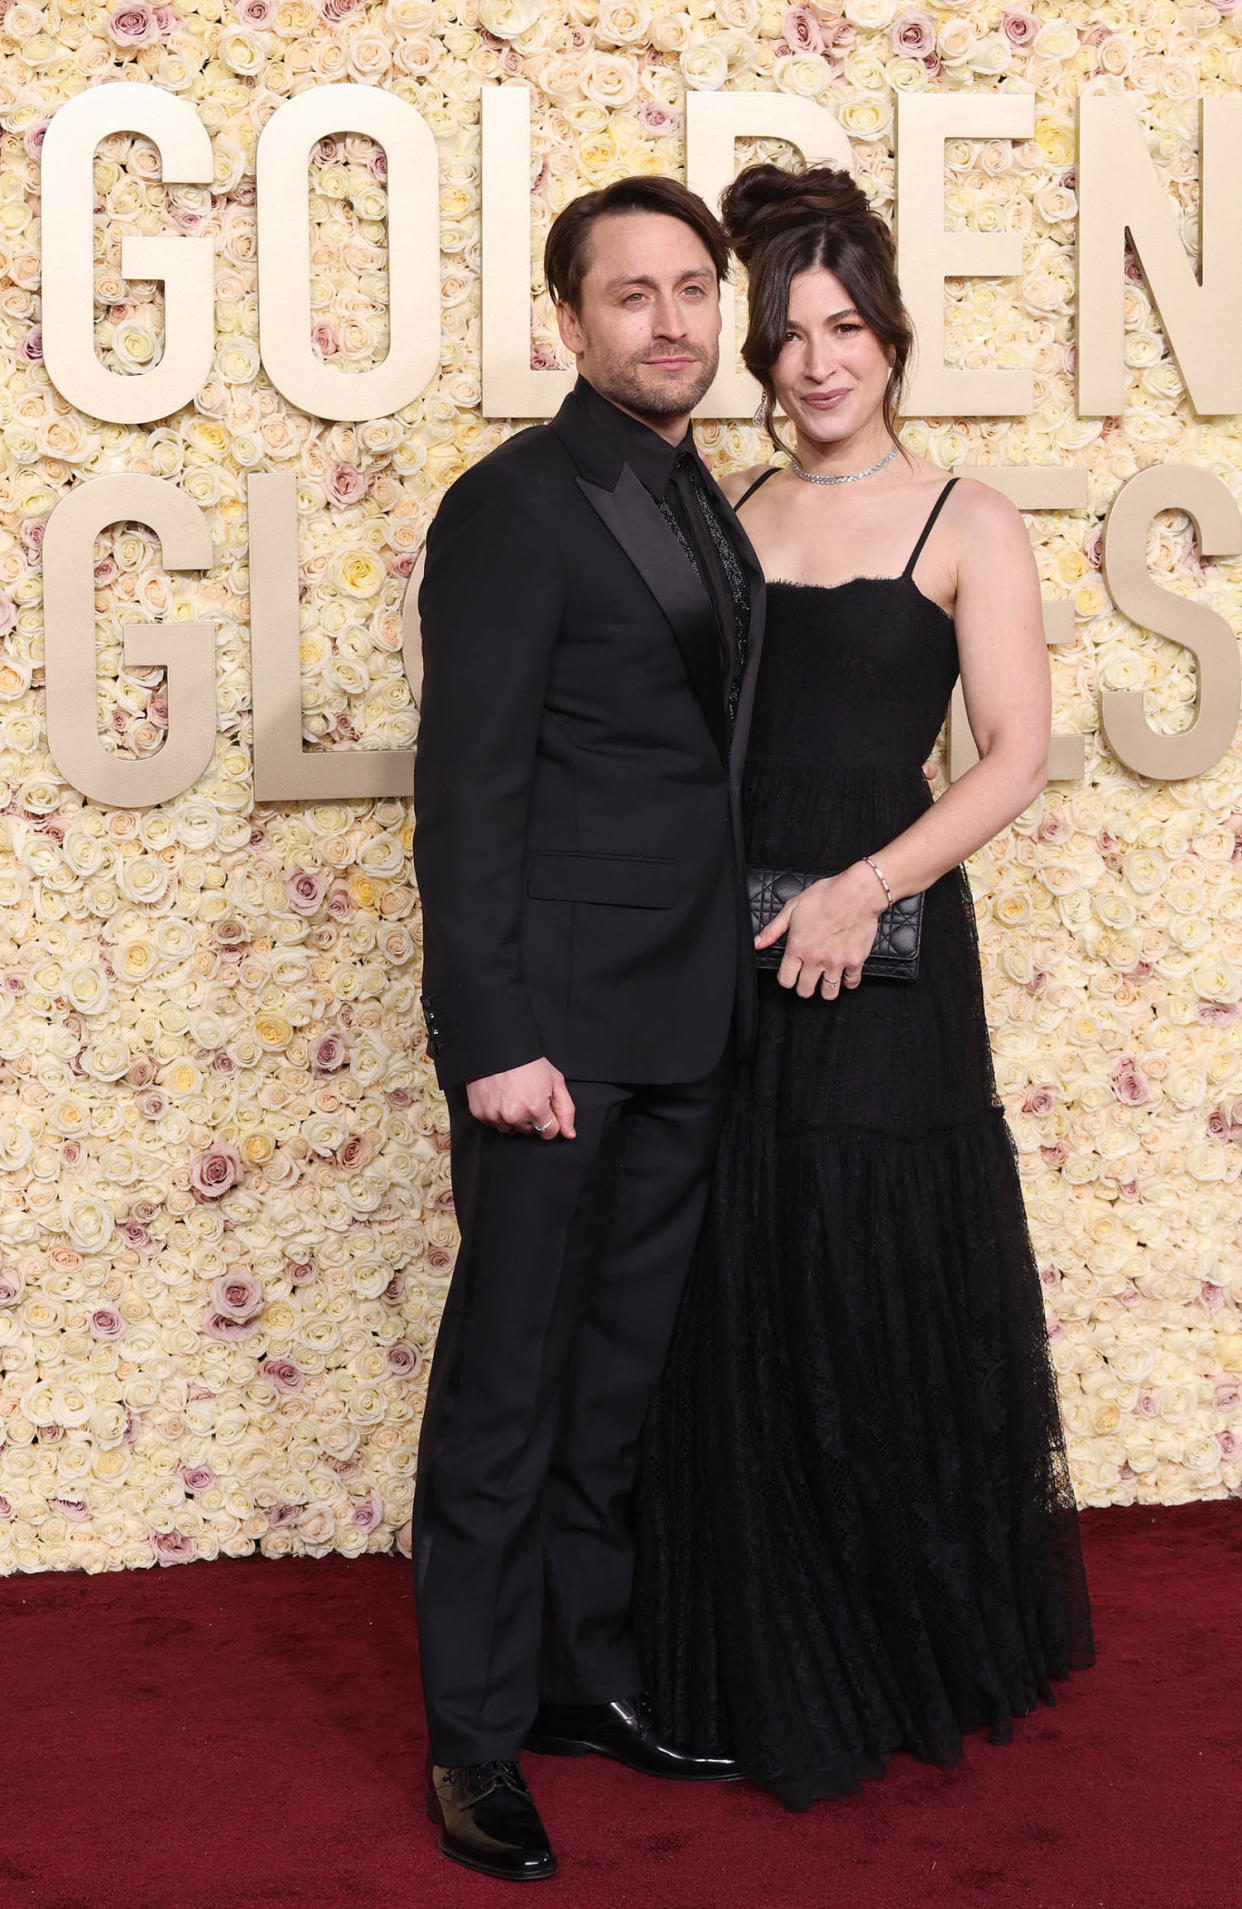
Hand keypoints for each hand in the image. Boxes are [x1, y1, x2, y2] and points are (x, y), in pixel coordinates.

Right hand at [466, 1058, 576, 1137]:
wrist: (498, 1048)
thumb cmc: (528, 1063)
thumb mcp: (555, 1081)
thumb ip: (565, 1110)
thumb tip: (569, 1134)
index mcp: (535, 1109)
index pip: (549, 1132)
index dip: (549, 1119)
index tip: (543, 1105)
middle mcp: (514, 1116)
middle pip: (530, 1131)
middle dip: (531, 1118)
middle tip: (527, 1096)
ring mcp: (495, 1116)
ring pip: (510, 1129)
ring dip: (513, 1118)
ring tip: (512, 1096)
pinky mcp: (480, 1113)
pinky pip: (493, 1123)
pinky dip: (497, 1114)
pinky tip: (499, 1097)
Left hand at [754, 864, 883, 999]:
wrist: (857, 893)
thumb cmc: (826, 896)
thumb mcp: (792, 908)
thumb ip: (773, 929)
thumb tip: (757, 943)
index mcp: (798, 947)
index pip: (785, 979)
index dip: (786, 979)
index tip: (791, 974)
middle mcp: (816, 958)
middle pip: (805, 990)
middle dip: (804, 987)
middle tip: (808, 979)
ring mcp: (836, 962)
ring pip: (829, 993)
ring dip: (826, 989)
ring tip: (826, 980)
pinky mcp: (855, 960)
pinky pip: (851, 982)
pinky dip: (848, 981)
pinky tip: (844, 974)